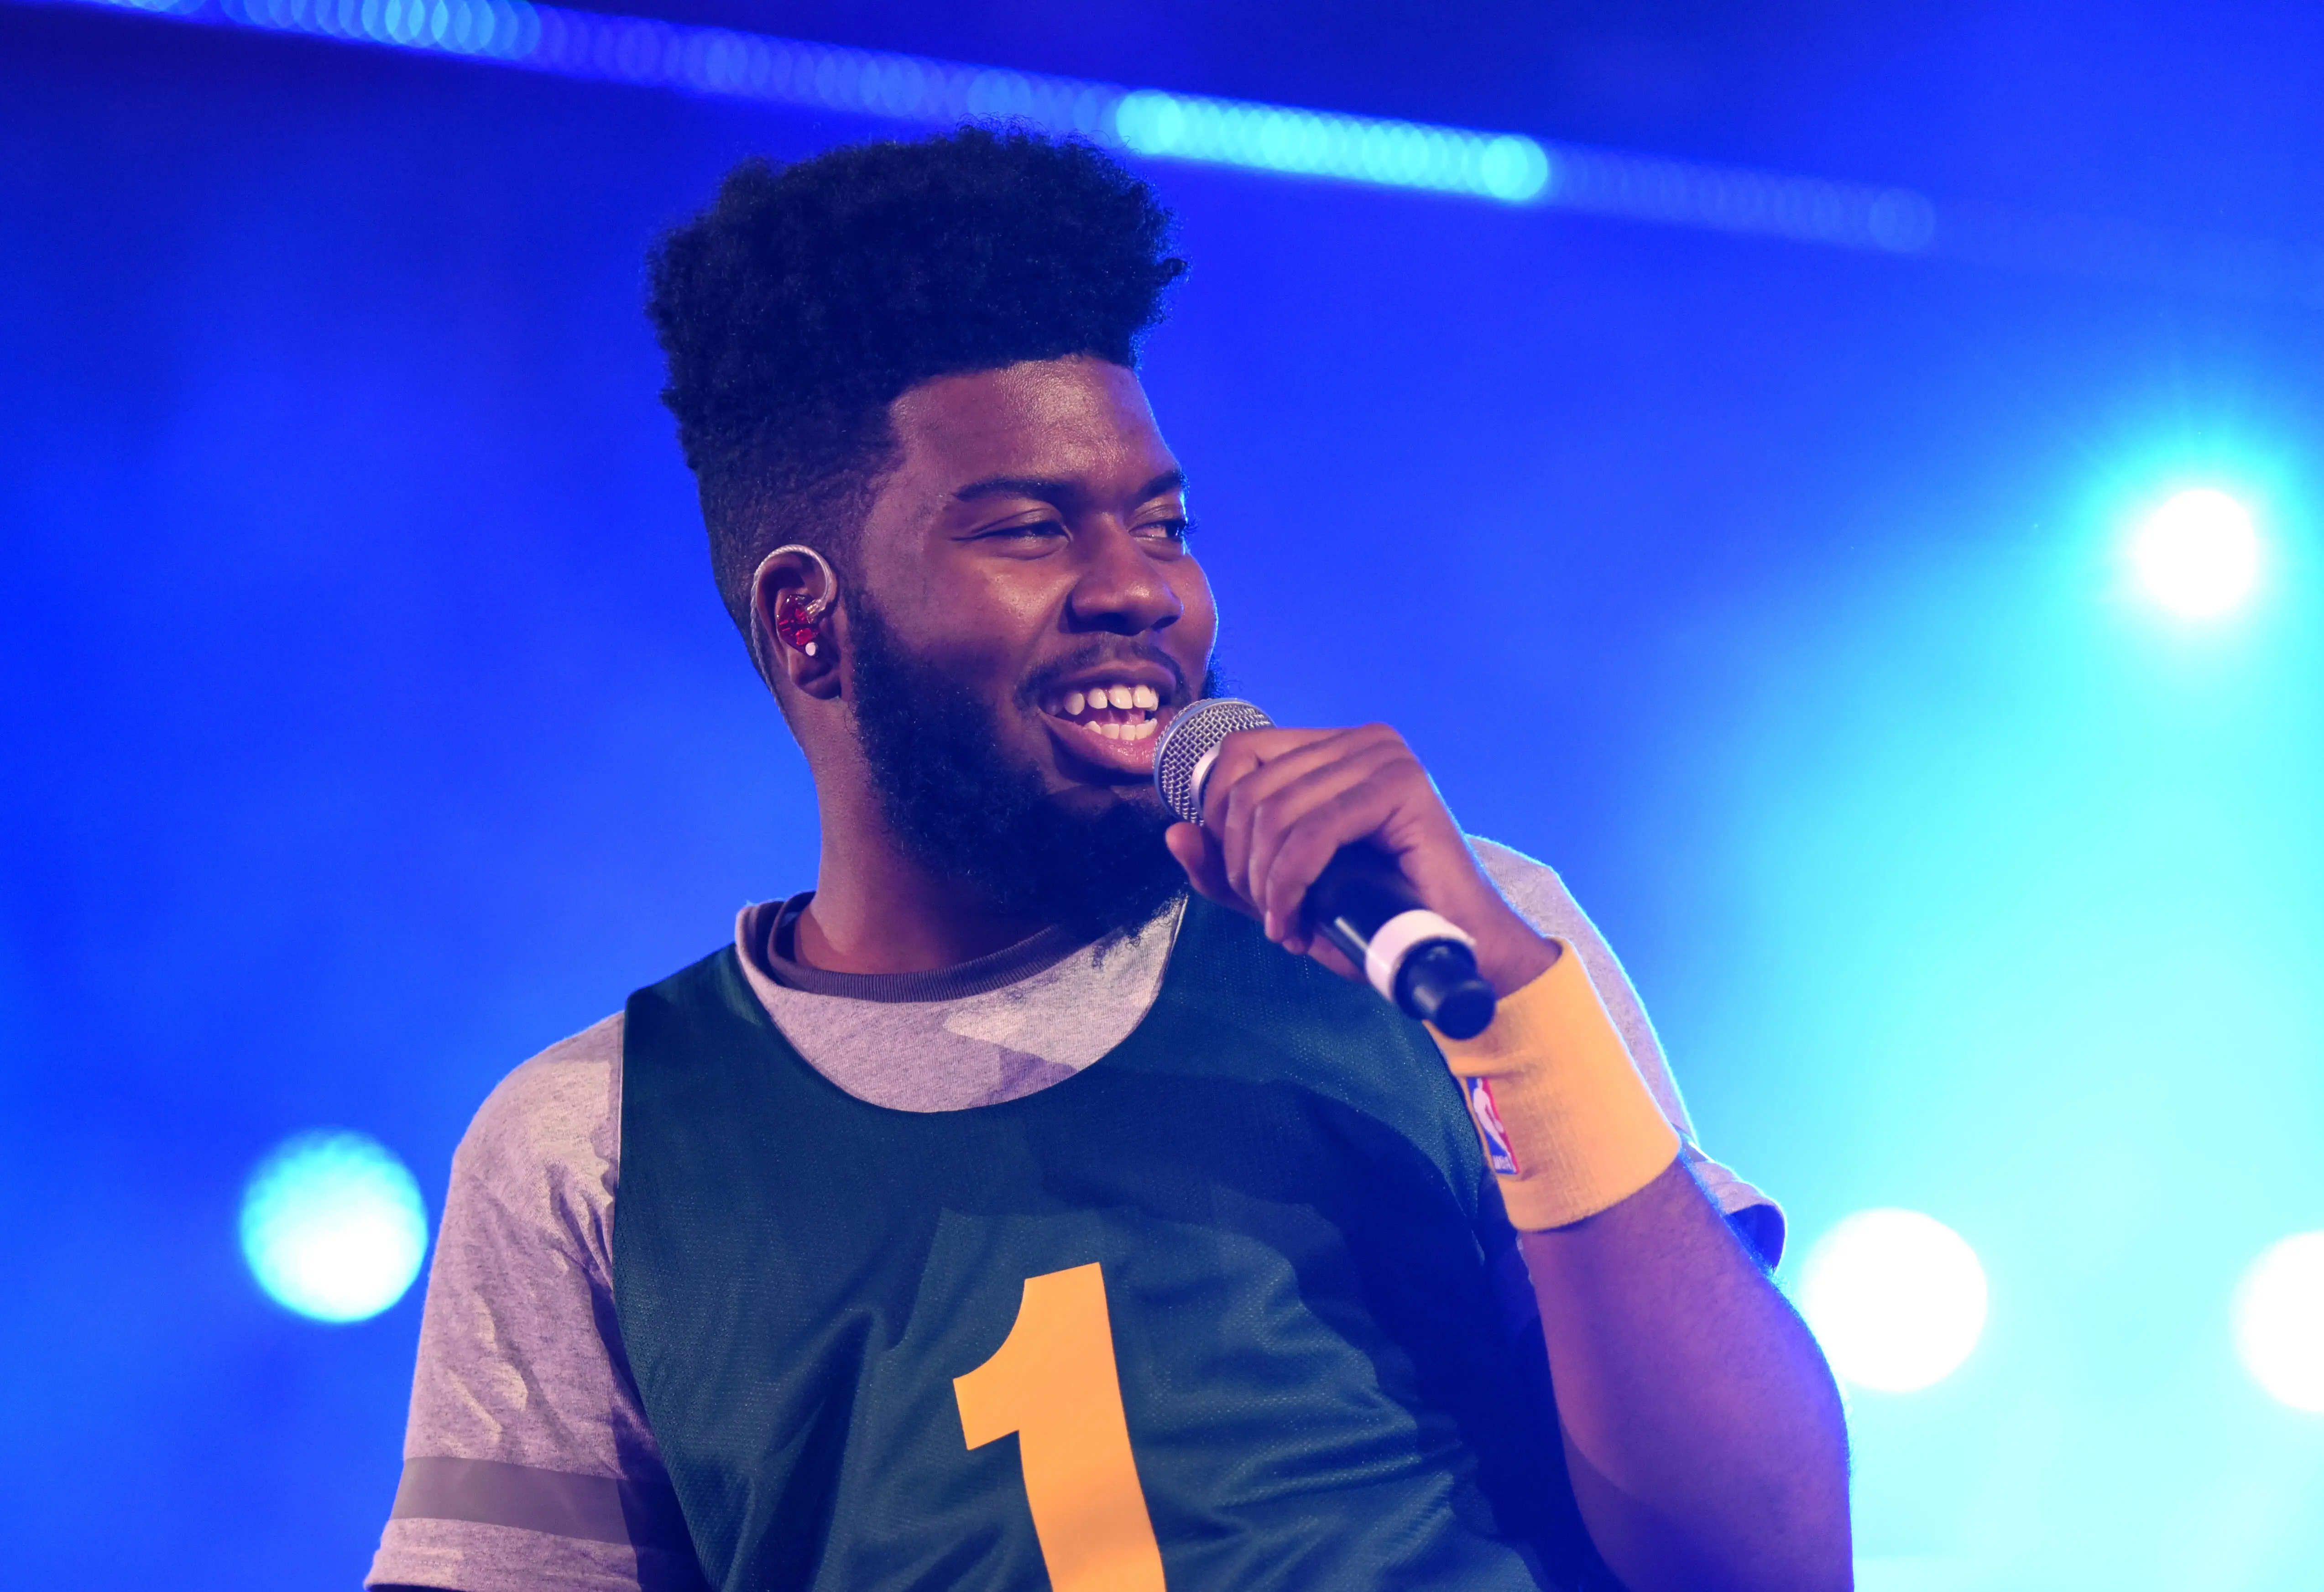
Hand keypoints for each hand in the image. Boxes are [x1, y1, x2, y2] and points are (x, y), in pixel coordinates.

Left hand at [1161, 723, 1558, 997]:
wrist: (1453, 949)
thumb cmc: (1374, 920)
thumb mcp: (1282, 893)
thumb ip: (1226, 867)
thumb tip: (1173, 834)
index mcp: (1330, 749)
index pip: (1238, 755)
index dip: (1218, 819)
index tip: (1240, 880)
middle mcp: (1358, 740)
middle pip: (1249, 786)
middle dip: (1240, 864)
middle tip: (1268, 915)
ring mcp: (1383, 756)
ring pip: (1275, 811)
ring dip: (1264, 883)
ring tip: (1285, 926)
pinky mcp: (1402, 785)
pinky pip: (1312, 832)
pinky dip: (1289, 885)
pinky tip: (1296, 923)